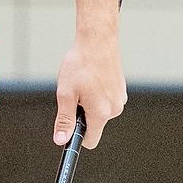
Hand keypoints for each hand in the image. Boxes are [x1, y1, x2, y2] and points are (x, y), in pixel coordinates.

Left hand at [53, 27, 126, 148]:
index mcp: (101, 113)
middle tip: (74, 95)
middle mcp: (114, 109)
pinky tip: (92, 79)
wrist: (98, 41)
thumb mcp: (66, 94)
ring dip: (88, 104)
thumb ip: (64, 119)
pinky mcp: (121, 90)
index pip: (90, 141)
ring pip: (99, 112)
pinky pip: (105, 101)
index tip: (67, 129)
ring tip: (83, 84)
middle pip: (94, 125)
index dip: (76, 137)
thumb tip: (61, 140)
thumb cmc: (80, 65)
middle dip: (81, 116)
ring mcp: (119, 99)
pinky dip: (97, 95)